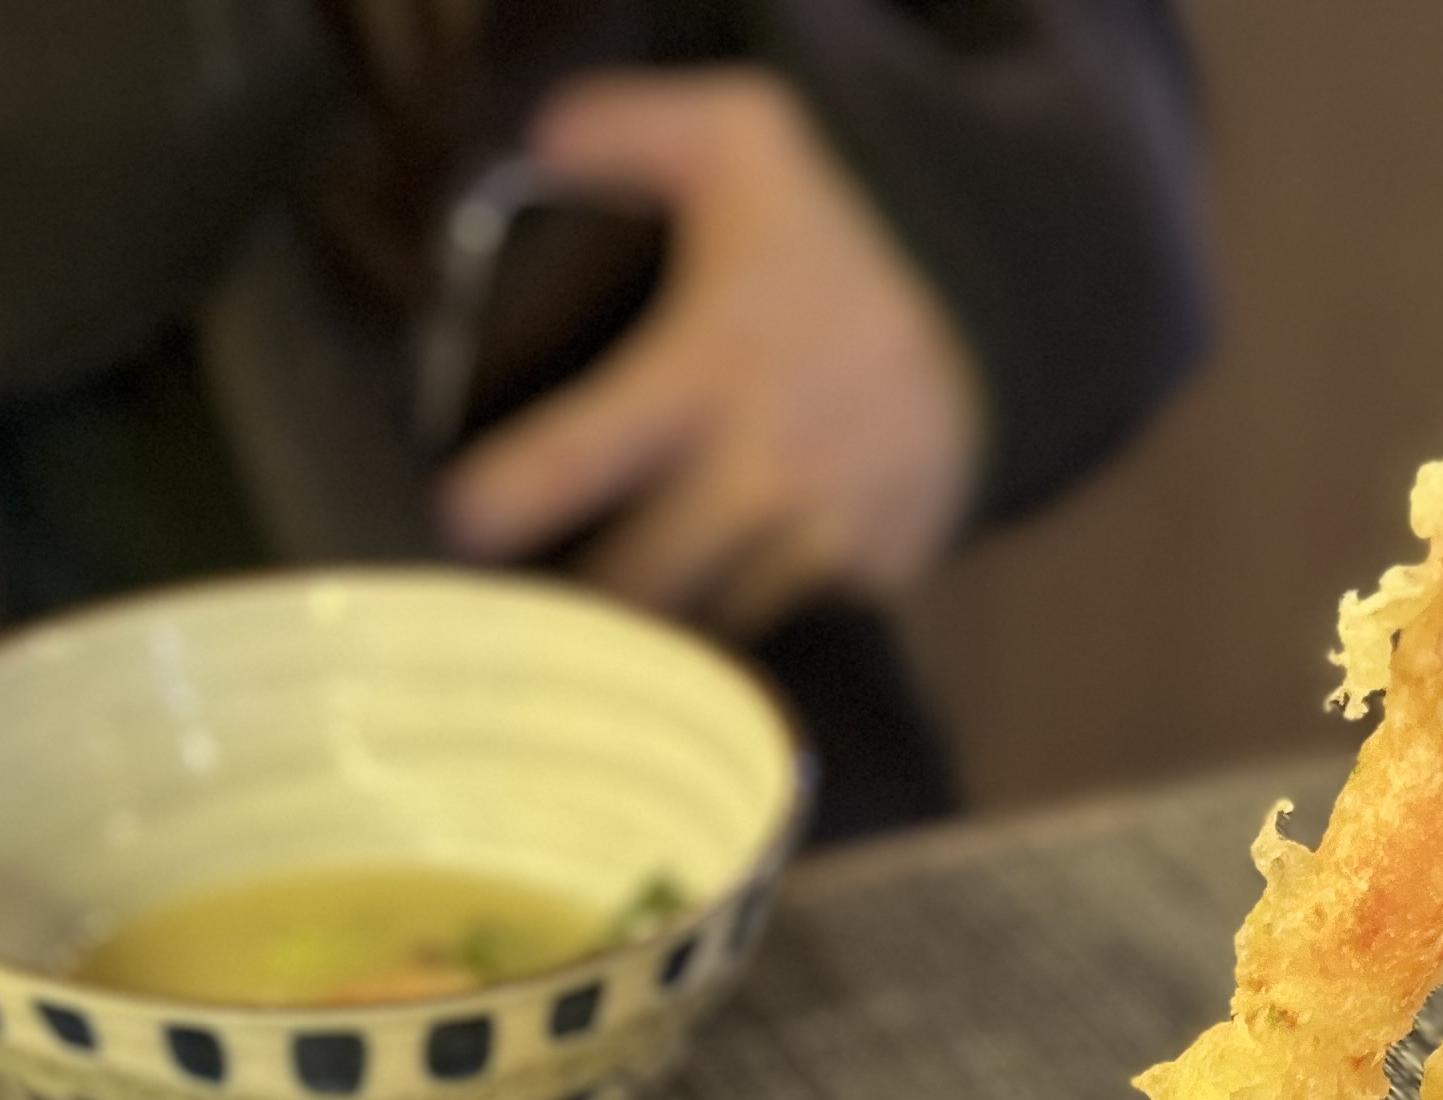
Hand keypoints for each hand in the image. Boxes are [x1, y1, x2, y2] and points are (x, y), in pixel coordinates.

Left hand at [433, 70, 986, 637]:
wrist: (984, 317)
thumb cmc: (830, 242)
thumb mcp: (739, 140)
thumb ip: (630, 128)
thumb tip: (543, 143)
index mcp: (711, 366)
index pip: (584, 455)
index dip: (508, 503)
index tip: (458, 524)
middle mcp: (770, 466)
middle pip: (640, 587)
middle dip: (581, 604)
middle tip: (532, 601)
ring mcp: (830, 534)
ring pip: (712, 626)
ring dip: (664, 625)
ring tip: (619, 607)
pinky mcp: (875, 578)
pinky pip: (786, 628)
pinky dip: (745, 616)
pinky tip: (715, 589)